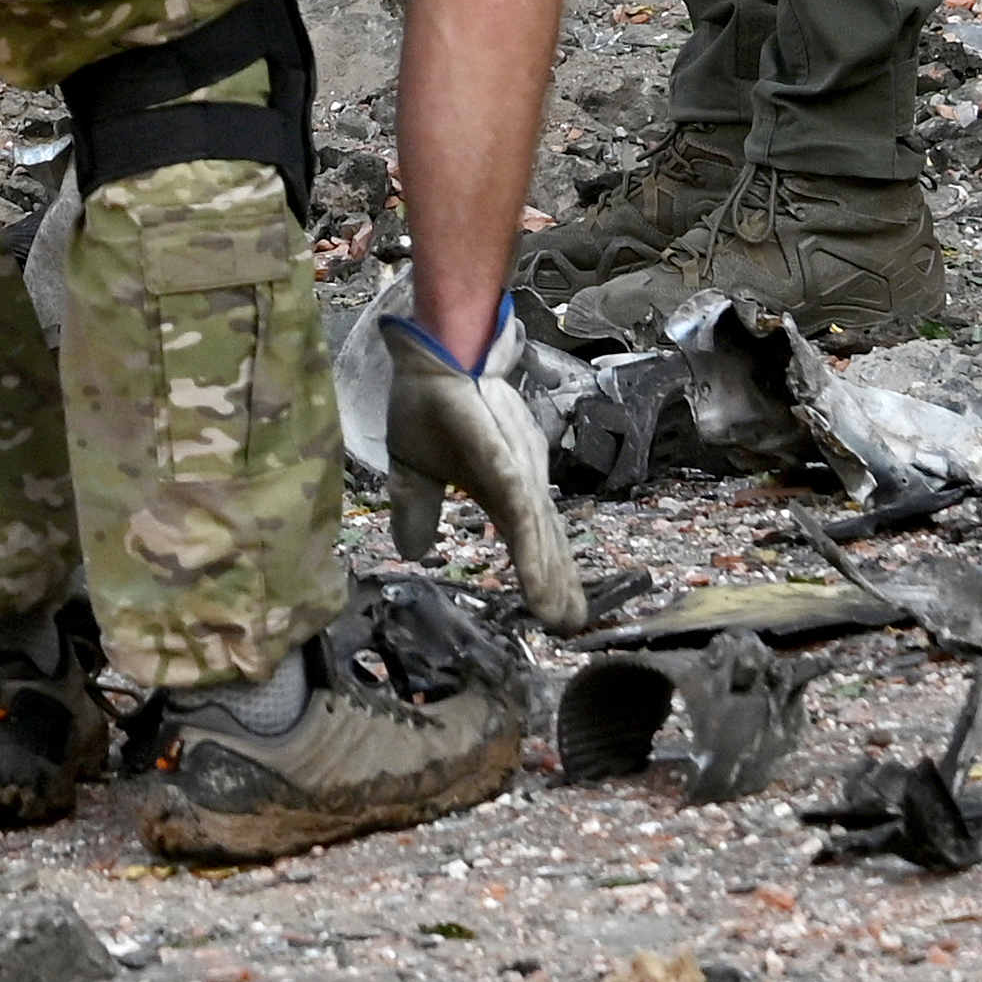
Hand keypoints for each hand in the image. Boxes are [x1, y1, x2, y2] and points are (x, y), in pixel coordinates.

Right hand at [379, 294, 588, 628]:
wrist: (432, 354)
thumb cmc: (428, 402)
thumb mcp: (412, 469)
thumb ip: (416, 509)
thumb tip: (411, 553)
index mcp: (501, 487)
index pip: (528, 540)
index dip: (542, 574)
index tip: (554, 613)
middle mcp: (521, 483)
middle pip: (545, 544)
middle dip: (559, 586)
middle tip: (570, 627)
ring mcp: (519, 473)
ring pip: (540, 536)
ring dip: (552, 578)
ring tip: (564, 618)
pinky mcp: (508, 463)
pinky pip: (524, 515)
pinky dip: (534, 552)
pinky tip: (540, 583)